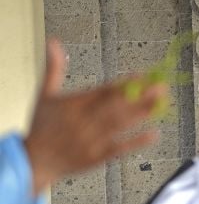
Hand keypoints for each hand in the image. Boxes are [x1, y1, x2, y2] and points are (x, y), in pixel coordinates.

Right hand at [24, 40, 166, 193]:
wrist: (32, 161)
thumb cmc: (41, 126)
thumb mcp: (44, 95)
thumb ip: (54, 68)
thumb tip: (54, 42)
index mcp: (74, 104)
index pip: (104, 90)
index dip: (125, 83)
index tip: (143, 75)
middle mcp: (84, 121)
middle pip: (117, 106)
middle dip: (140, 95)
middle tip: (162, 86)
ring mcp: (92, 140)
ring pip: (121, 124)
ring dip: (143, 113)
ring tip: (162, 103)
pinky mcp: (97, 157)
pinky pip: (119, 148)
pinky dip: (136, 142)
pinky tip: (154, 134)